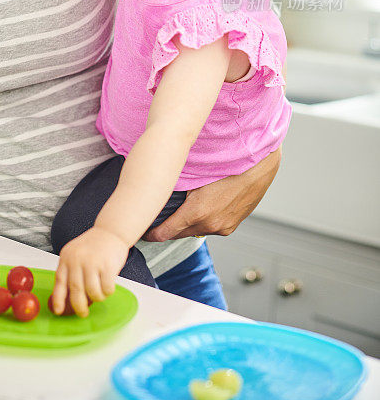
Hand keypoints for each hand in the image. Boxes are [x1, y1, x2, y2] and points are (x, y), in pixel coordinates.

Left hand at [51, 226, 128, 316]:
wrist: (111, 230)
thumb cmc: (94, 245)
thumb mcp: (76, 253)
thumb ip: (71, 271)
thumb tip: (67, 297)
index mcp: (67, 257)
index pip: (59, 281)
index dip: (58, 299)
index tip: (59, 311)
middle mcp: (77, 259)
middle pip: (76, 290)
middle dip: (79, 307)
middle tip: (83, 313)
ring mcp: (92, 261)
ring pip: (92, 292)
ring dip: (97, 298)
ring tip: (100, 294)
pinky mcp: (107, 265)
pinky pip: (106, 288)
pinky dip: (108, 292)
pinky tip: (108, 286)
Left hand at [144, 147, 280, 240]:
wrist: (257, 168)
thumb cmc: (226, 165)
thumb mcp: (195, 175)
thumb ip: (176, 188)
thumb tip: (159, 191)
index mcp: (197, 212)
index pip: (166, 232)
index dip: (152, 234)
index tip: (144, 233)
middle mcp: (209, 224)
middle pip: (179, 234)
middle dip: (167, 228)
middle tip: (156, 221)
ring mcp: (222, 227)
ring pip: (194, 231)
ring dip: (186, 224)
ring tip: (179, 212)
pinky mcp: (230, 226)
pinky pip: (209, 227)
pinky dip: (202, 221)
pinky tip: (201, 208)